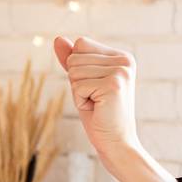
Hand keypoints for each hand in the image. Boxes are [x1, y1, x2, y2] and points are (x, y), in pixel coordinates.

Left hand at [53, 35, 139, 159]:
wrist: (116, 142)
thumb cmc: (98, 114)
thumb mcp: (82, 82)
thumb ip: (72, 60)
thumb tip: (57, 39)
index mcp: (121, 56)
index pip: (81, 44)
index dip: (77, 69)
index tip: (94, 87)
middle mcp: (124, 60)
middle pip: (75, 57)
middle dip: (76, 82)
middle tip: (95, 99)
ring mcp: (120, 71)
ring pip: (74, 71)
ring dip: (78, 92)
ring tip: (97, 104)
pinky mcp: (113, 85)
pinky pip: (77, 86)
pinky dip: (80, 101)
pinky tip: (97, 109)